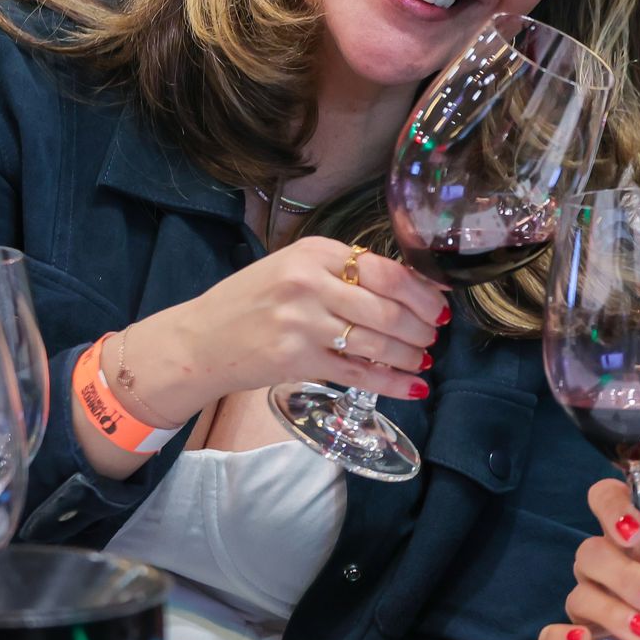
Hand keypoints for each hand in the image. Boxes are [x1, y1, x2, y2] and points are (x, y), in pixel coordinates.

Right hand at [132, 237, 449, 419]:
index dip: (422, 292)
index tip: (440, 305)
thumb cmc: (250, 302)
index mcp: (315, 253)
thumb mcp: (294, 269)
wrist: (198, 340)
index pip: (386, 271)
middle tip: (434, 336)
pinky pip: (359, 373)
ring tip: (423, 359)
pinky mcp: (297, 360)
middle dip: (422, 326)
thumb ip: (344, 274)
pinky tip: (413, 387)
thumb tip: (410, 290)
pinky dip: (392, 382)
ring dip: (410, 354)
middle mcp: (310, 283)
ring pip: (378, 341)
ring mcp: (302, 322)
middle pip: (388, 306)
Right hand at [538, 478, 639, 639]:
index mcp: (632, 543)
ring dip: (613, 612)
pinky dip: (561, 638)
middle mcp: (604, 570)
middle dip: (624, 575)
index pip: (607, 502)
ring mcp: (589, 608)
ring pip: (579, 596)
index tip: (634, 532)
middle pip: (591, 553)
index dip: (612, 507)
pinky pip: (550, 638)